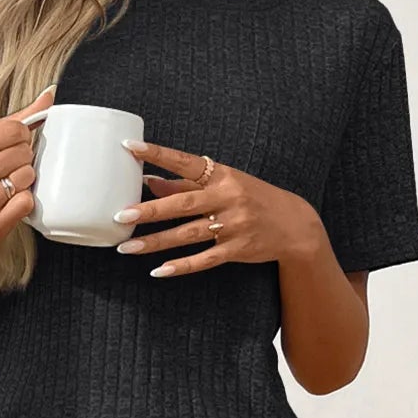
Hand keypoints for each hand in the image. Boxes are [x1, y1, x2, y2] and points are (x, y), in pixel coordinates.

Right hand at [0, 84, 54, 239]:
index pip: (11, 131)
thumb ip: (18, 119)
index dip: (22, 135)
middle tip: (14, 167)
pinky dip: (26, 201)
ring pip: (26, 177)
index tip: (17, 143)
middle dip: (25, 159)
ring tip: (13, 184)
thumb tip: (50, 94)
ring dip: (27, 180)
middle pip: (22, 154)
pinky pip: (26, 202)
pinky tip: (13, 201)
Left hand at [112, 138, 325, 276]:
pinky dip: (181, 266)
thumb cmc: (252, 199)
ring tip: (127, 247)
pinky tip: (159, 270)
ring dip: (156, 242)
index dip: (157, 153)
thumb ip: (185, 185)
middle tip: (122, 215)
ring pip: (188, 235)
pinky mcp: (238, 250)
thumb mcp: (224, 184)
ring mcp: (233, 226)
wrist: (294, 225)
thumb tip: (147, 181)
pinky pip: (205, 260)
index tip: (129, 147)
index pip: (184, 161)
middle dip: (150, 210)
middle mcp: (227, 198)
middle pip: (183, 204)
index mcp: (222, 175)